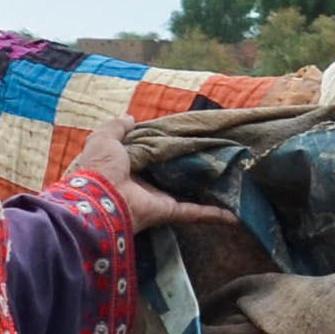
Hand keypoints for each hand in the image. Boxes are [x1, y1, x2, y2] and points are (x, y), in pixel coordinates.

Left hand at [69, 121, 229, 236]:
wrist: (100, 197)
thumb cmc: (100, 167)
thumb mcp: (104, 138)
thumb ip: (117, 127)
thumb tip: (131, 117)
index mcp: (129, 167)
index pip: (151, 156)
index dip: (164, 146)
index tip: (183, 136)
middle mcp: (145, 184)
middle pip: (173, 174)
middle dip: (192, 167)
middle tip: (214, 154)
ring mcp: (159, 199)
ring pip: (189, 194)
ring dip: (208, 192)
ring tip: (230, 183)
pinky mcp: (169, 211)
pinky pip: (195, 213)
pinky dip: (214, 215)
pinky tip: (234, 217)